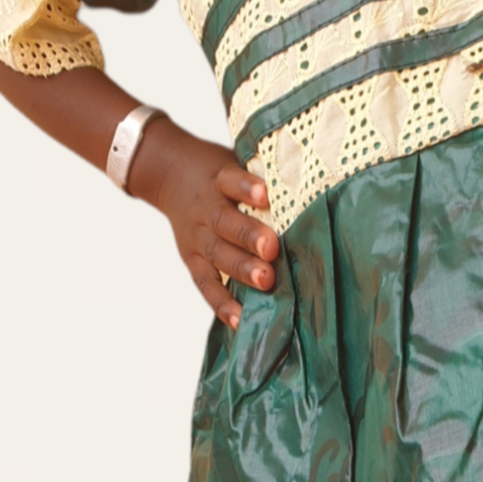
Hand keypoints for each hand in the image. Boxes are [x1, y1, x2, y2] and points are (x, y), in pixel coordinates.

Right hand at [135, 125, 279, 328]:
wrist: (170, 175)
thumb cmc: (221, 175)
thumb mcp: (236, 162)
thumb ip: (264, 176)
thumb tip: (312, 190)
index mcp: (218, 180)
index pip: (230, 180)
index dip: (246, 188)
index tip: (266, 195)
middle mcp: (205, 210)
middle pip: (225, 223)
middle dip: (249, 236)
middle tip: (271, 249)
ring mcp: (197, 238)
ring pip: (217, 254)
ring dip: (241, 269)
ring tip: (265, 281)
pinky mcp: (192, 261)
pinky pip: (206, 284)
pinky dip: (222, 303)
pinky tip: (239, 319)